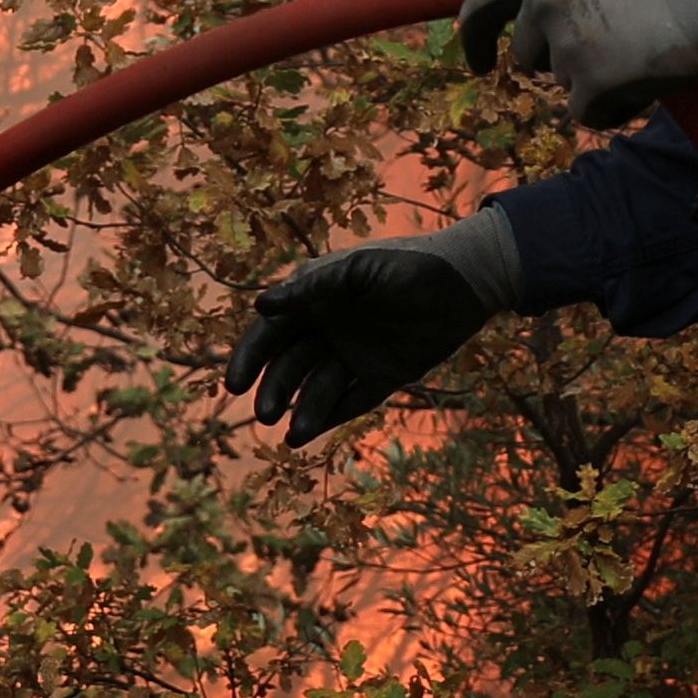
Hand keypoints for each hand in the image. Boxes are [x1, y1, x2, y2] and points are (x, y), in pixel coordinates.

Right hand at [221, 235, 507, 445]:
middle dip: (274, 390)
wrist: (464, 280)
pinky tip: (306, 434)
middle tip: (264, 414)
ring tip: (292, 434)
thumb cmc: (404, 264)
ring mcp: (354, 355)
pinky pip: (351, 401)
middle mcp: (328, 330)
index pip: (271, 332)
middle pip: (289, 366)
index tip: (233, 384)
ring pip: (317, 389)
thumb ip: (310, 288)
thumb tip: (260, 306)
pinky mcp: (383, 376)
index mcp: (314, 300)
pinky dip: (329, 416)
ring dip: (301, 410)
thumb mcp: (355, 270)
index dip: (250, 357)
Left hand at [455, 0, 697, 125]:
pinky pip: (586, 114)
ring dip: (593, 82)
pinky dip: (613, 109)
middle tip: (611, 47)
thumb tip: (552, 16)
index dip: (473, 32)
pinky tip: (645, 86)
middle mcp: (543, 3)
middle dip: (561, 60)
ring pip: (563, 85)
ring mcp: (563, 46)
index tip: (474, 60)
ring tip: (639, 55)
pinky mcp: (589, 84)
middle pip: (528, 56)